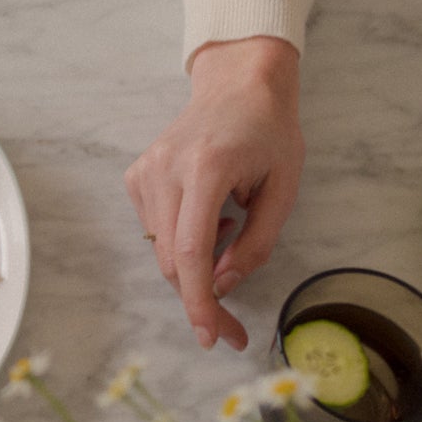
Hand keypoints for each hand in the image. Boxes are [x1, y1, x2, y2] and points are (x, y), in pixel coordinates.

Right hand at [124, 37, 303, 350]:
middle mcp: (166, 169)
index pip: (192, 251)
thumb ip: (256, 242)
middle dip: (201, 300)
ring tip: (232, 232)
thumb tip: (223, 285)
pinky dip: (183, 241)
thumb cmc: (269, 133)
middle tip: (231, 328)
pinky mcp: (137, 176)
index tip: (210, 336)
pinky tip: (209, 215)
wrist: (238, 85)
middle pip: (173, 260)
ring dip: (196, 267)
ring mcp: (145, 171)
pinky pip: (155, 231)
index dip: (199, 301)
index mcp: (207, 168)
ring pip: (162, 250)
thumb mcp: (284, 188)